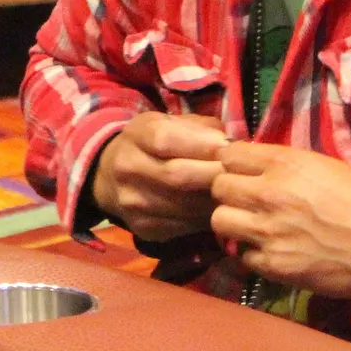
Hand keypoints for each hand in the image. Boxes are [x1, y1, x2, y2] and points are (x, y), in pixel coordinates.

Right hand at [91, 112, 229, 241]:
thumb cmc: (154, 144)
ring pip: (186, 206)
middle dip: (215, 175)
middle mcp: (128, 168)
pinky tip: (213, 208)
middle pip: (178, 176)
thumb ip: (202, 130)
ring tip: (231, 193)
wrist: (111, 175)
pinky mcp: (144, 227)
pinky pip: (186, 226)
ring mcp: (133, 201)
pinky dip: (206, 218)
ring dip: (215, 200)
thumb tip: (234, 148)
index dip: (202, 145)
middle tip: (239, 175)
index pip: (166, 139)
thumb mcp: (171, 123)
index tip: (228, 149)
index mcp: (136, 135)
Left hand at [210, 143, 350, 298]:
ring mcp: (269, 232)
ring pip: (220, 221)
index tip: (242, 172)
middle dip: (229, 193)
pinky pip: (243, 256)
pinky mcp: (276, 265)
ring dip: (234, 223)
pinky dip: (253, 254)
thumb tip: (254, 166)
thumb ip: (283, 165)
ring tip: (254, 227)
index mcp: (283, 164)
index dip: (232, 164)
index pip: (227, 155)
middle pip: (217, 188)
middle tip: (247, 202)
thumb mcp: (323, 166)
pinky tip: (273, 252)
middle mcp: (268, 194)